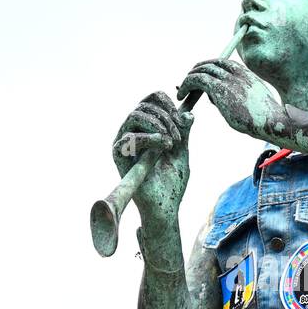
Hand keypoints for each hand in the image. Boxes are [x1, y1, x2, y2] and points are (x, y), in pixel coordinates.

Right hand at [111, 92, 193, 224]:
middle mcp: (131, 132)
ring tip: (172, 143)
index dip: (167, 103)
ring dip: (159, 125)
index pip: (151, 101)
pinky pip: (130, 136)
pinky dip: (150, 138)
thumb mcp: (182, 151)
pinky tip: (164, 147)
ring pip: (136, 114)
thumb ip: (183, 131)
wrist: (165, 207)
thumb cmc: (171, 183)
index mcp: (145, 129)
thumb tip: (189, 113)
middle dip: (167, 117)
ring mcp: (123, 143)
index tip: (182, 118)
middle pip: (144, 104)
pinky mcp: (118, 155)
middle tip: (180, 136)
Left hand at [176, 59, 286, 142]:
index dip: (208, 68)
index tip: (200, 77)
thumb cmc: (263, 117)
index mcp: (245, 72)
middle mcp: (236, 72)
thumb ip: (234, 94)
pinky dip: (186, 85)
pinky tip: (182, 96)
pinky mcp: (219, 89)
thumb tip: (213, 98)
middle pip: (210, 64)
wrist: (271, 121)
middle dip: (196, 71)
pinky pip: (197, 80)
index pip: (222, 62)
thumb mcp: (250, 100)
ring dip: (189, 79)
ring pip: (201, 70)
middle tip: (187, 82)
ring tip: (182, 91)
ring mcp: (228, 79)